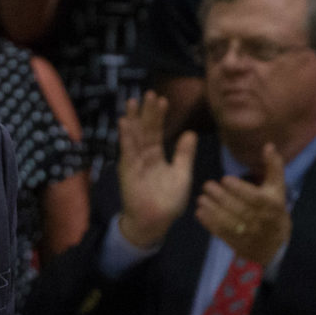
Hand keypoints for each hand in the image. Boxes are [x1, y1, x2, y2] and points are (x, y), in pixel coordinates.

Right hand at [117, 92, 197, 246]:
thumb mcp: (182, 174)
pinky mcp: (128, 169)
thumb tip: (190, 132)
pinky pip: (127, 150)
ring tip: (132, 101)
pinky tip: (125, 122)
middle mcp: (144, 155)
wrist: (155, 221)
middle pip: (145, 129)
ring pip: (134, 136)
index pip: (157, 131)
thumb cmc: (168, 201)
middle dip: (146, 111)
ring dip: (133, 119)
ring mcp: (134, 161)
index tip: (162, 99)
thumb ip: (184, 154)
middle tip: (148, 93)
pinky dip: (126, 137)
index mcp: (157, 155)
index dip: (159, 116)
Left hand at [196, 143, 290, 265]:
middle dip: (221, 197)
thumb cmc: (274, 209)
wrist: (274, 244)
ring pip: (229, 221)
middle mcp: (261, 220)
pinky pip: (222, 233)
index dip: (239, 188)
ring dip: (213, 210)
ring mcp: (249, 234)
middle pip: (240, 208)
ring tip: (201, 198)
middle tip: (207, 186)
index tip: (224, 179)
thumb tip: (268, 145)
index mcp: (272, 205)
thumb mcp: (277, 189)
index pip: (254, 197)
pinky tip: (200, 212)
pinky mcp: (238, 243)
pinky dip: (210, 223)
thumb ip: (273, 167)